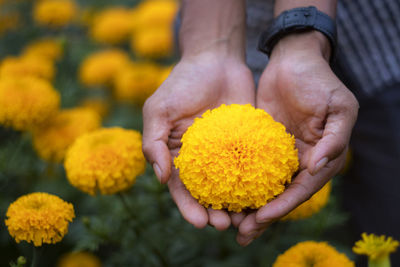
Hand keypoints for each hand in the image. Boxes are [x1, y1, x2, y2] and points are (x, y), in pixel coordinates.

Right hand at [142, 53, 254, 229]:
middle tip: (225, 225)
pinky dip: (257, 182)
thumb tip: (161, 178)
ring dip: (237, 205)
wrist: (216, 59)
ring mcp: (226, 153)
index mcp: (177, 156)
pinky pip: (253, 166)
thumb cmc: (182, 83)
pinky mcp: (248, 143)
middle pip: (208, 193)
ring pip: (232, 186)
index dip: (189, 207)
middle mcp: (202, 159)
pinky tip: (264, 195)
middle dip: (215, 212)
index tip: (200, 222)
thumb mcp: (159, 110)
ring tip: (245, 220)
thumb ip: (153, 143)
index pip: (181, 189)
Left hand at [235, 32, 358, 245]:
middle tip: (241, 233)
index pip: (301, 190)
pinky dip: (237, 182)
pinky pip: (248, 167)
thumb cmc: (320, 81)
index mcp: (321, 159)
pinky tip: (221, 193)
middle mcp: (299, 162)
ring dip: (247, 206)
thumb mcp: (339, 107)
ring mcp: (278, 155)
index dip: (282, 207)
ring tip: (228, 221)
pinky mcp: (260, 144)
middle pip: (280, 196)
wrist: (293, 60)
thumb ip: (335, 138)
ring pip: (262, 187)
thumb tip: (316, 168)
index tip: (261, 218)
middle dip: (262, 217)